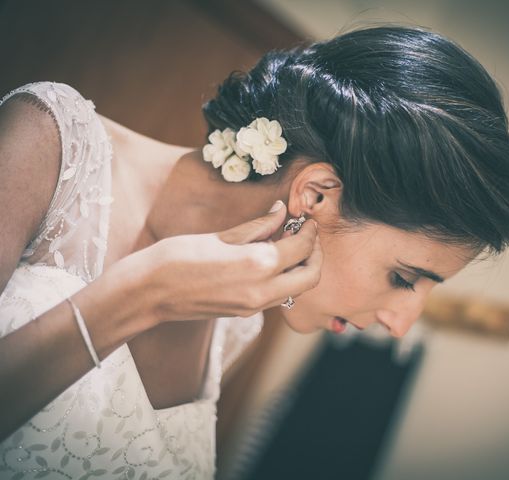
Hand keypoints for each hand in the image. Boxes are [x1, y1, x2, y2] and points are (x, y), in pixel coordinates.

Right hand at [136, 203, 321, 321]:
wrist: (150, 292)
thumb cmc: (178, 256)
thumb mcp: (222, 235)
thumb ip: (258, 226)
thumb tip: (282, 210)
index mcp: (258, 264)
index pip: (302, 248)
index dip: (310, 232)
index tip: (307, 221)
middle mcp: (262, 290)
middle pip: (310, 277)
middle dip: (315, 255)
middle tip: (306, 236)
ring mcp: (254, 306)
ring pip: (296, 290)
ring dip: (301, 269)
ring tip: (287, 246)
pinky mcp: (245, 313)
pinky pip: (278, 297)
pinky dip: (284, 279)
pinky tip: (269, 262)